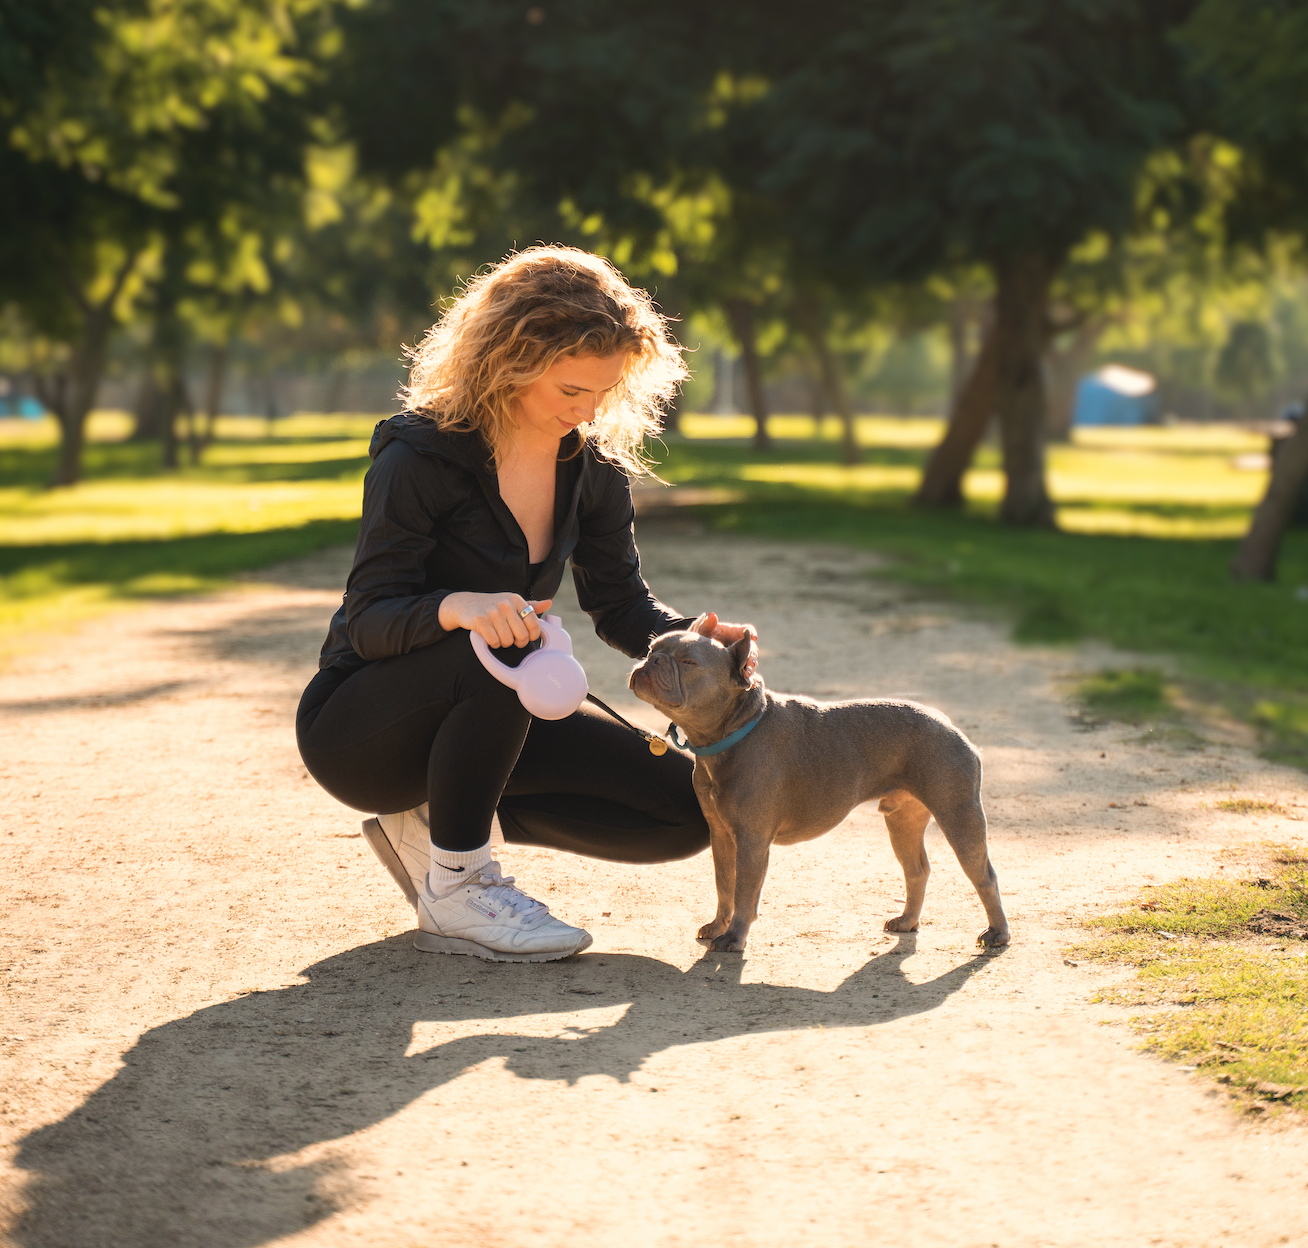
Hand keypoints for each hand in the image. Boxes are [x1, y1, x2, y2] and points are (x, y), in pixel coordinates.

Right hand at [439, 592, 553, 647]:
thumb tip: (549, 603)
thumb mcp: (512, 603)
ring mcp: (493, 611)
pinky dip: (493, 644)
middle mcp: (506, 604)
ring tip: (499, 636)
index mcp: (517, 599)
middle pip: (522, 635)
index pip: (534, 623)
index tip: (527, 637)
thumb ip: (531, 606)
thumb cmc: (493, 606)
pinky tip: (490, 638)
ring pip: (507, 641)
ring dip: (503, 643)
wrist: (465, 604)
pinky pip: (494, 642)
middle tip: (512, 640)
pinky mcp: (480, 621)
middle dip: (518, 642)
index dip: (532, 635)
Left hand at [695, 611, 758, 682]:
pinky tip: (748, 685)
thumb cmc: (702, 638)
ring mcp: (741, 657)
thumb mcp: (703, 631)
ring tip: (747, 675)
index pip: (747, 630)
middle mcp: (741, 645)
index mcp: (735, 632)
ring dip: (751, 668)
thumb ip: (708, 624)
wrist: (696, 653)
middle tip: (750, 663)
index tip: (753, 637)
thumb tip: (711, 615)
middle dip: (752, 656)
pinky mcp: (738, 669)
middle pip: (752, 648)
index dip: (752, 632)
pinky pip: (746, 674)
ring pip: (751, 662)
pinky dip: (748, 679)